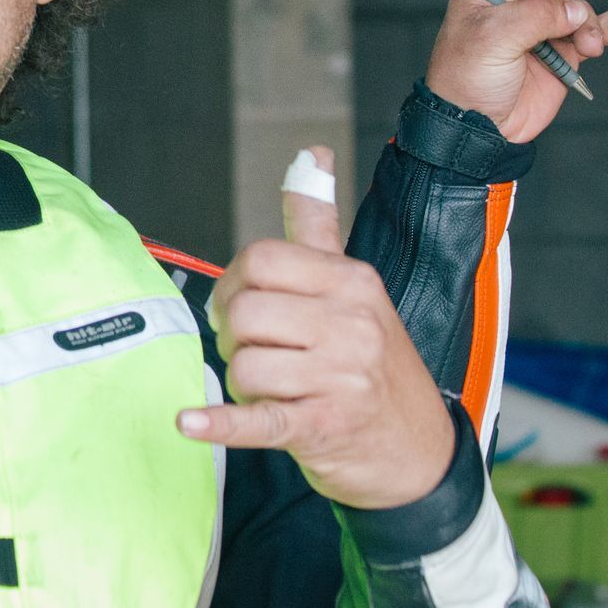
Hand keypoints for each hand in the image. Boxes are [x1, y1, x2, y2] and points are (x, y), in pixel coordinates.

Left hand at [180, 147, 455, 509]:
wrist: (417, 452)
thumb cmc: (370, 363)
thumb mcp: (352, 289)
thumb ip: (318, 226)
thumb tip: (312, 154)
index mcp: (352, 281)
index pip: (260, 260)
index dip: (232, 284)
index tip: (240, 307)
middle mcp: (353, 323)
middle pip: (245, 312)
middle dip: (233, 337)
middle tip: (255, 354)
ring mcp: (344, 377)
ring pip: (245, 365)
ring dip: (241, 384)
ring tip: (272, 389)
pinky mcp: (326, 427)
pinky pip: (259, 418)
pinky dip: (221, 423)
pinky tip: (191, 421)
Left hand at [424, 0, 607, 142]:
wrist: (476, 128)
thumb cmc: (465, 79)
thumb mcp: (490, 39)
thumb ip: (536, 16)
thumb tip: (577, 12)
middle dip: (556, 6)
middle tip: (535, 37)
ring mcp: (541, 24)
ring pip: (576, 5)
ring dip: (581, 27)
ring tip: (573, 50)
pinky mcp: (563, 50)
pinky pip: (601, 27)